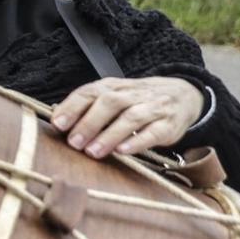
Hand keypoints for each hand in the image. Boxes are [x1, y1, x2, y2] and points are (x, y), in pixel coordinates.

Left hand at [50, 76, 205, 159]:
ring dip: (110, 135)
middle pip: (110, 103)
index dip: (73, 107)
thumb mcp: (113, 97)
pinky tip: (123, 151)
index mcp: (113, 86)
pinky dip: (138, 141)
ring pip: (131, 117)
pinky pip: (154, 132)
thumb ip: (87, 106)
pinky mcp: (169, 125)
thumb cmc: (136, 101)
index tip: (57, 124)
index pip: (90, 92)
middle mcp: (133, 94)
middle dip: (89, 123)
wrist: (183, 95)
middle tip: (74, 143)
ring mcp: (153, 108)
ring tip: (93, 152)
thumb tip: (56, 120)